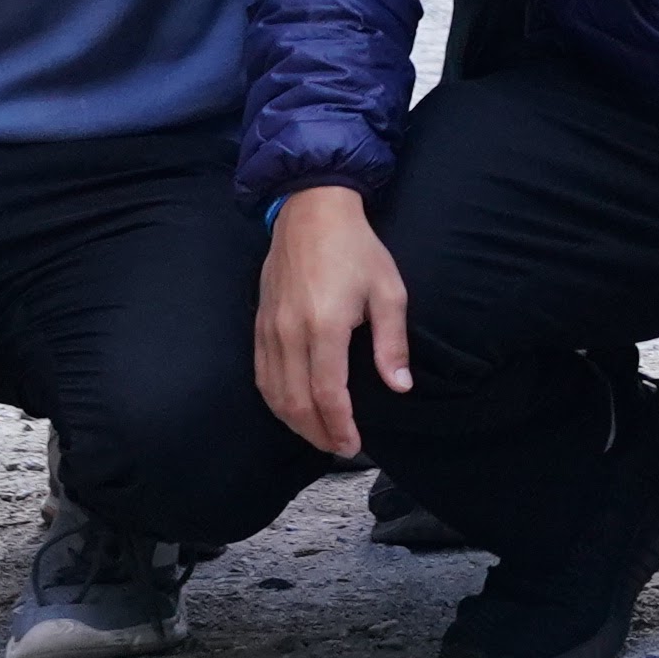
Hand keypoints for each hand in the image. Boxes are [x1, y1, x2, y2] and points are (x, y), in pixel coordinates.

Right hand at [254, 184, 409, 457]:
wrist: (311, 210)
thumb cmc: (356, 248)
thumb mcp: (389, 290)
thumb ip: (392, 343)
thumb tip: (399, 386)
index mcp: (325, 325)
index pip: (327, 393)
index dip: (339, 425)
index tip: (353, 445)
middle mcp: (290, 332)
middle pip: (296, 402)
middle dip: (318, 432)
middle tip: (340, 447)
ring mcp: (269, 329)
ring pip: (274, 393)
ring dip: (295, 422)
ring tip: (319, 435)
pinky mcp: (258, 324)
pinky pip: (261, 374)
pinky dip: (275, 400)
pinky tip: (292, 409)